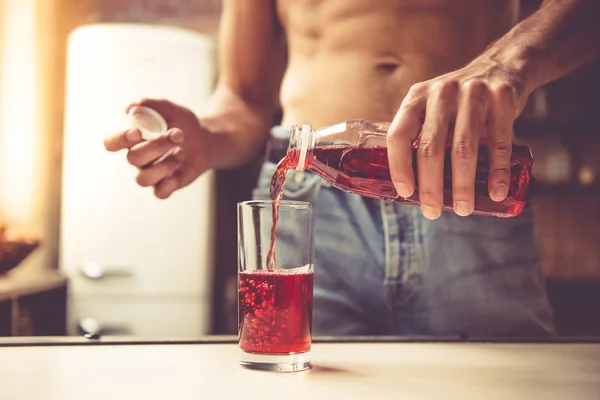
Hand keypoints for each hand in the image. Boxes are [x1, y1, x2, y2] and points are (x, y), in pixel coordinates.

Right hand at [104, 98, 209, 198]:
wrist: (205, 141)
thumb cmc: (183, 124)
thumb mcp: (172, 110)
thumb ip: (154, 105)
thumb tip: (132, 107)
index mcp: (133, 140)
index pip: (112, 143)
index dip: (119, 140)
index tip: (136, 132)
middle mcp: (139, 159)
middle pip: (133, 158)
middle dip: (156, 146)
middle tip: (178, 134)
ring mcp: (152, 173)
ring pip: (143, 179)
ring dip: (163, 165)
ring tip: (181, 152)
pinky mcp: (167, 185)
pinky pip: (159, 193)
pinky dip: (168, 185)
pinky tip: (179, 172)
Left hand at [387, 59, 529, 218]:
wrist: (503, 66)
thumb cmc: (459, 102)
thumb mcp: (432, 109)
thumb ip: (421, 137)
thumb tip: (411, 189)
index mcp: (416, 98)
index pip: (399, 135)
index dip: (399, 166)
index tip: (406, 192)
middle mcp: (441, 93)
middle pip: (430, 147)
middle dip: (431, 186)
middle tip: (433, 211)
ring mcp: (473, 93)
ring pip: (463, 149)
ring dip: (462, 185)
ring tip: (463, 209)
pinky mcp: (502, 98)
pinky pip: (499, 142)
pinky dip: (498, 172)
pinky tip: (496, 192)